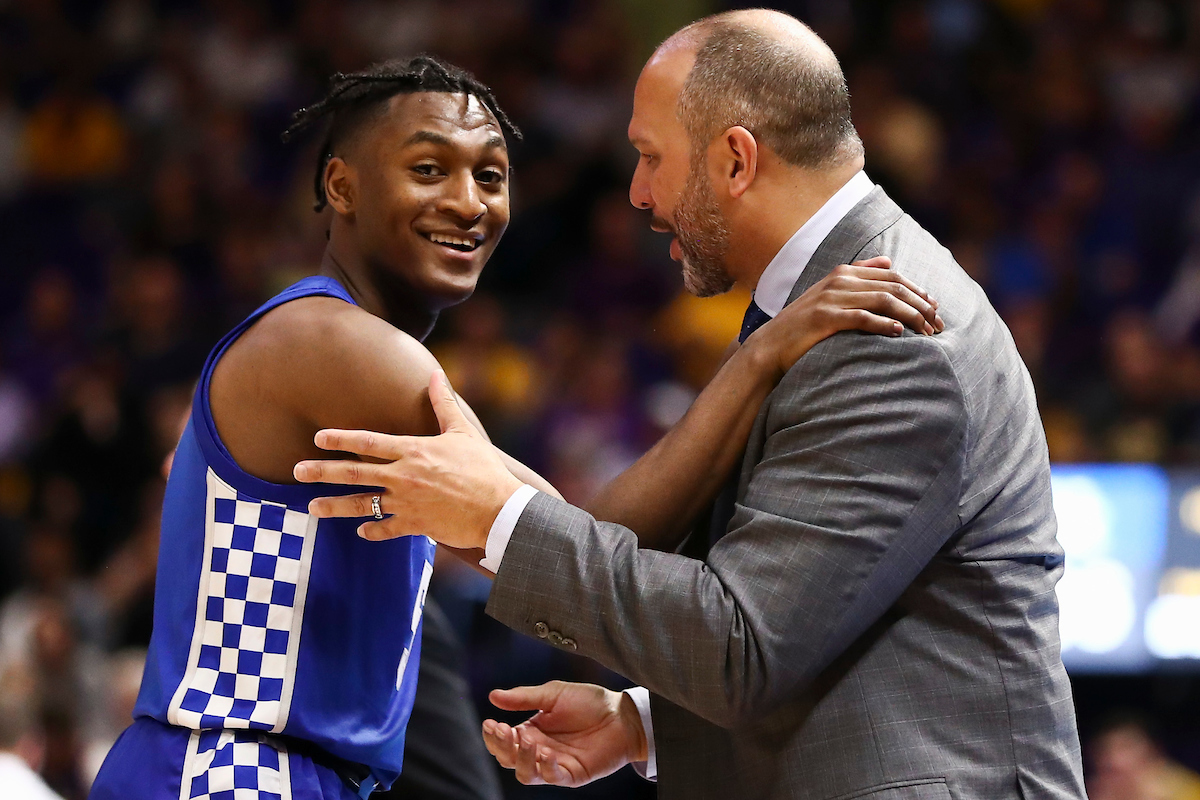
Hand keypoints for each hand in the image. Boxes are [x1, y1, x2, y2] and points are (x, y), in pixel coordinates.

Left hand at [293, 371, 521, 547]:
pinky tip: (360, 532)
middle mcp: (404, 476)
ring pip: (362, 505)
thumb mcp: (463, 432)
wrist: (500, 509)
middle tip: (297, 470)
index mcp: (414, 450)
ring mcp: (407, 503)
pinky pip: (386, 529)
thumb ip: (442, 404)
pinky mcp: (416, 525)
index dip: (340, 439)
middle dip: (322, 471)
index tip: (318, 438)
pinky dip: (373, 531)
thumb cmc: (484, 469)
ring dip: (334, 506)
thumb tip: (435, 374)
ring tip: (311, 508)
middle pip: (354, 473)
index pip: (368, 442)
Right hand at [482, 681, 647, 786]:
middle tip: (503, 730)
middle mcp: (538, 750)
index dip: (493, 735)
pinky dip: (545, 768)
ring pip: (525, 774)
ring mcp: (553, 764)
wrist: (621, 714)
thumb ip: (524, 697)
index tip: (490, 722)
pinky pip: (551, 778)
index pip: (503, 740)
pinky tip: (546, 753)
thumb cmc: (589, 702)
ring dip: (521, 759)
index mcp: (531, 730)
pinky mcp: (571, 775)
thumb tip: (493, 696)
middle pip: (508, 759)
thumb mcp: (554, 693)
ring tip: (526, 740)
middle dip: (501, 746)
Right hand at [746, 256, 943, 377]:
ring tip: (926, 332)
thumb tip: (888, 261)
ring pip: (883, 301)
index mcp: (843, 272)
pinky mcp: (824, 318)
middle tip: (938, 324)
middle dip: (920, 305)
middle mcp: (839, 281)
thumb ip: (859, 275)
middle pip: (893, 287)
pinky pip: (862, 318)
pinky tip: (898, 333)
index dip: (918, 290)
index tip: (935, 308)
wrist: (770, 346)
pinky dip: (883, 324)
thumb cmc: (804, 325)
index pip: (892, 276)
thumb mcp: (830, 293)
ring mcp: (830, 298)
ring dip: (910, 316)